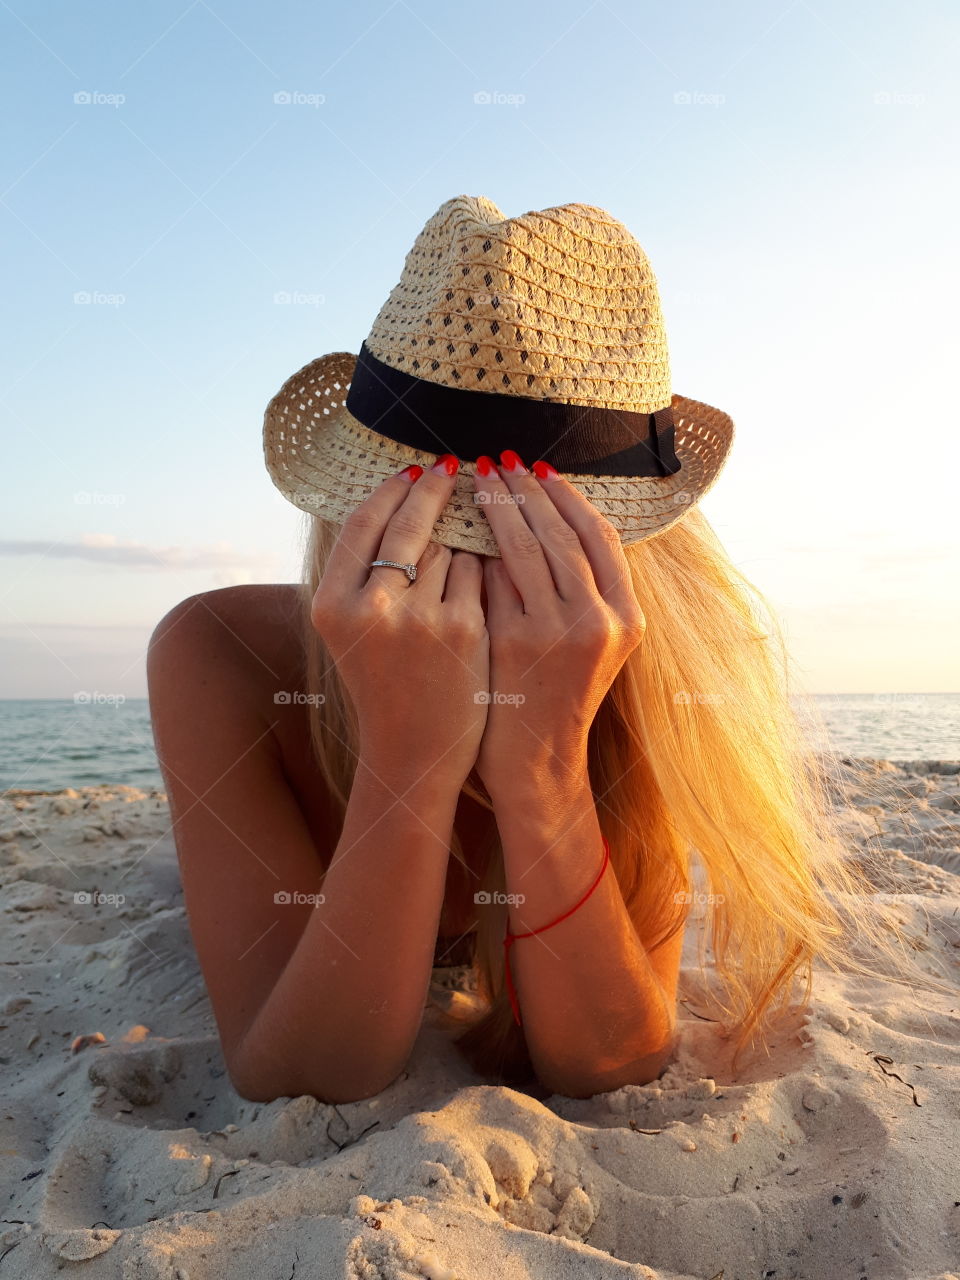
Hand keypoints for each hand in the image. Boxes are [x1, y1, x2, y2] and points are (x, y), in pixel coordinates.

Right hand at [310, 456, 488, 790]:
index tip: (411, 468)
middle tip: (450, 465)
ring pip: (449, 548)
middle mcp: (370, 608)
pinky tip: (482, 592)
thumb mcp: (352, 630)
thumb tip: (397, 495)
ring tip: (455, 578)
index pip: (362, 524)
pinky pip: (480, 574)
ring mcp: (419, 619)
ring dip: (459, 545)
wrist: (414, 753)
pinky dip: (483, 574)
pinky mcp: (464, 630)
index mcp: (332, 604)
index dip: (390, 490)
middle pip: (408, 524)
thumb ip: (363, 572)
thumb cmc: (385, 683)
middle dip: (433, 488)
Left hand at [469, 452, 645, 794]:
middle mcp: (598, 621)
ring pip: (526, 548)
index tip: (541, 468)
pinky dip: (479, 550)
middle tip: (500, 460)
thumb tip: (548, 511)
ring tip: (479, 479)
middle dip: (527, 491)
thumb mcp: (595, 642)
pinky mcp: (514, 643)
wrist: (536, 759)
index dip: (568, 496)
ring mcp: (555, 633)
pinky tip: (460, 526)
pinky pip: (494, 579)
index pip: (599, 536)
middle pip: (561, 534)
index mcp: (627, 616)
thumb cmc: (559, 693)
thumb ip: (585, 587)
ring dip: (499, 507)